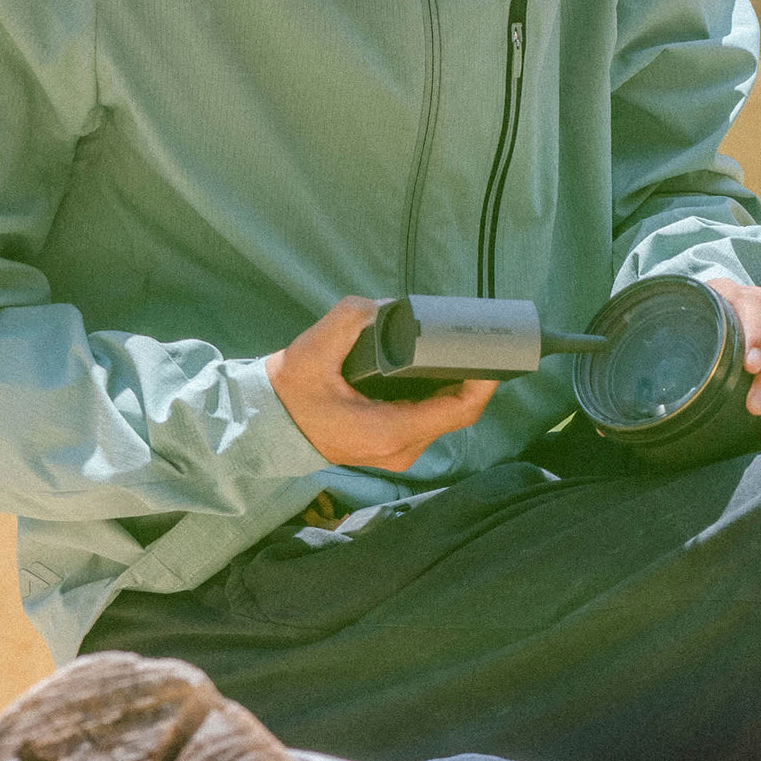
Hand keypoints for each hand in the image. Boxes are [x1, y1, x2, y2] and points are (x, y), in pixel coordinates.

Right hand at [265, 296, 498, 470]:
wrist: (267, 426)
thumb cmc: (291, 393)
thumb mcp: (313, 350)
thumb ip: (350, 320)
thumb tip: (386, 308)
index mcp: (391, 431)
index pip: (457, 411)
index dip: (483, 382)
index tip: (494, 351)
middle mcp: (402, 449)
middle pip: (456, 413)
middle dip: (472, 377)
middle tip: (477, 339)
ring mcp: (399, 452)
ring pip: (443, 416)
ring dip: (455, 384)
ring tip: (460, 347)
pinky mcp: (393, 445)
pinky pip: (429, 419)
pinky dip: (439, 393)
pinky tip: (438, 366)